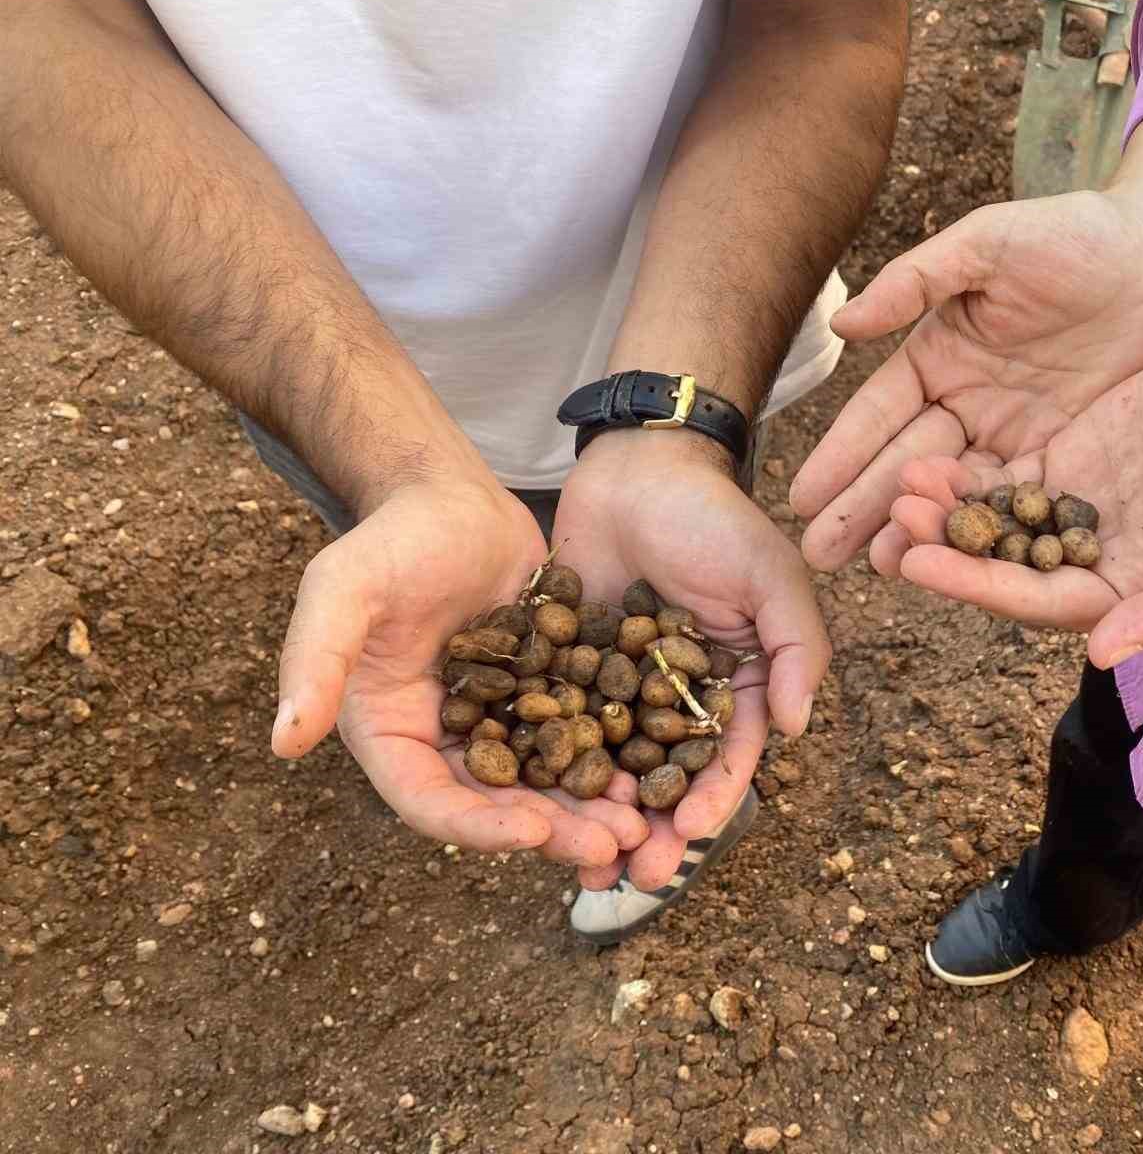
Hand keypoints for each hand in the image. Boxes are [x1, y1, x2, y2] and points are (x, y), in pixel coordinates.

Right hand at [270, 472, 645, 863]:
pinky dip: (615, 758)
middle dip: (553, 830)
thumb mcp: (341, 590)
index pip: (430, 802)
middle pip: (498, 805)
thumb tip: (282, 741)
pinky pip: (581, 737)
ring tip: (643, 823)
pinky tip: (661, 767)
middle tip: (610, 845)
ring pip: (548, 781)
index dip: (480, 826)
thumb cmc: (387, 540)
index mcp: (391, 734)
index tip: (535, 832)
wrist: (449, 497)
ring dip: (591, 806)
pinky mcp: (545, 693)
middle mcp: (446, 740)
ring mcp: (500, 720)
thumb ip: (312, 660)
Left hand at [551, 429, 829, 891]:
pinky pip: (557, 730)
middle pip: (667, 782)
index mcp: (735, 687)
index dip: (711, 800)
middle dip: (653, 834)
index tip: (685, 834)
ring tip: (582, 870)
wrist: (636, 467)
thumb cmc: (714, 519)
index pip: (728, 759)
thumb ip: (794, 647)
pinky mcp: (567, 671)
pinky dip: (548, 772)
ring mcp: (620, 690)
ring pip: (610, 770)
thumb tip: (796, 729)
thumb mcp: (771, 575)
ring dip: (600, 821)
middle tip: (634, 878)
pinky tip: (528, 811)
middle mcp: (677, 700)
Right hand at [790, 187, 1142, 571]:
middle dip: (861, 510)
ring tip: (875, 568)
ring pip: (955, 493)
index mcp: (937, 357)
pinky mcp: (1064, 457)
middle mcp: (967, 404)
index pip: (878, 416)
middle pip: (906, 465)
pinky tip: (957, 565)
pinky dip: (986, 533)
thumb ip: (914, 281)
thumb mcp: (987, 244)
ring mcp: (1015, 436)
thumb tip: (840, 322)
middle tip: (819, 556)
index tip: (802, 497)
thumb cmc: (1074, 234)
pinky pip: (1016, 501)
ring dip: (917, 531)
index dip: (842, 456)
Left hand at [883, 333, 1142, 666]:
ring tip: (901, 487)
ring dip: (948, 511)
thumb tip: (1103, 655)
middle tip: (894, 523)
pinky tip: (926, 459)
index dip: (978, 586)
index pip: (1039, 601)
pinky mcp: (1071, 460)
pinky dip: (968, 474)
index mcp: (1130, 596)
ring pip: (996, 522)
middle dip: (948, 548)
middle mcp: (1093, 561)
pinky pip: (1007, 475)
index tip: (918, 564)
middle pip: (1003, 565)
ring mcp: (1078, 510)